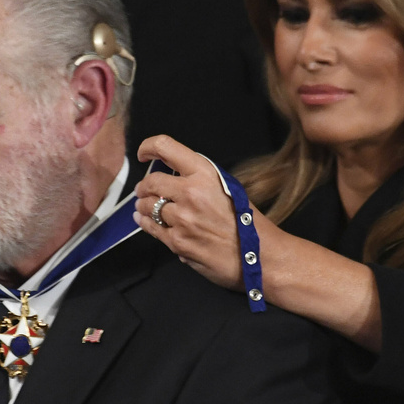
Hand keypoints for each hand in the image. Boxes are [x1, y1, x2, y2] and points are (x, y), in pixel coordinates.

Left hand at [134, 135, 243, 290]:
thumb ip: (200, 178)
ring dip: (143, 206)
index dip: (148, 147)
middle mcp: (191, 192)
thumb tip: (174, 175)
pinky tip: (145, 220)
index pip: (166, 147)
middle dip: (143, 186)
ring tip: (146, 208)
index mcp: (205, 173)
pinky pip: (150, 227)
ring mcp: (182, 218)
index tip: (144, 154)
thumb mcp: (227, 187)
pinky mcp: (177, 241)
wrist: (260, 256)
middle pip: (151, 181)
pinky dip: (144, 222)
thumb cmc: (248, 222)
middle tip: (143, 189)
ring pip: (146, 206)